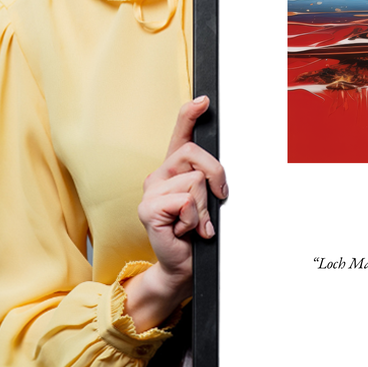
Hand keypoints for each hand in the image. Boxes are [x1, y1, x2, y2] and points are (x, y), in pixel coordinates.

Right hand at [123, 96, 227, 330]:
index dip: (190, 115)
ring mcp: (150, 191)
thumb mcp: (208, 201)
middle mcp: (159, 175)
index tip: (204, 101)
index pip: (180, 134)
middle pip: (195, 154)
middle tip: (216, 200)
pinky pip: (185, 201)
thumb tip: (219, 173)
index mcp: (174, 169)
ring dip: (204, 207)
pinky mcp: (148, 209)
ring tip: (195, 223)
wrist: (183, 265)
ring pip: (195, 181)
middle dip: (216, 176)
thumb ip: (209, 181)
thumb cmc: (196, 233)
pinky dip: (194, 219)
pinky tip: (185, 230)